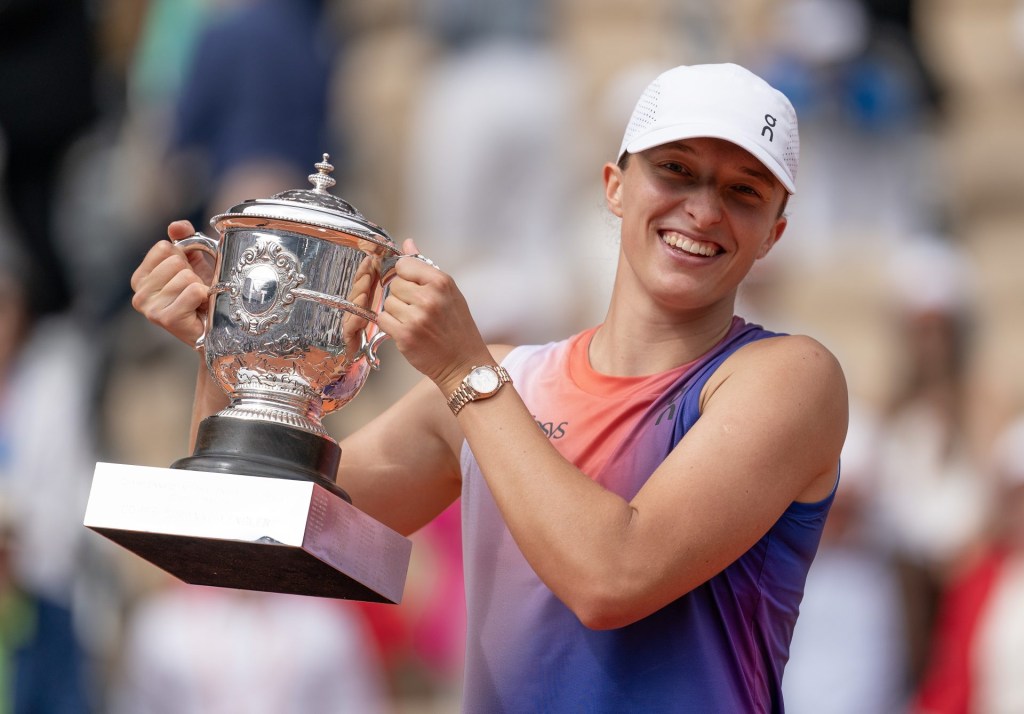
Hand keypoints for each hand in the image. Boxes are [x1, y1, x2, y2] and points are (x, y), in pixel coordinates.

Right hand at [130, 220, 214, 346]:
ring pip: (185, 276)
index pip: (163, 247)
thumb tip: (176, 227)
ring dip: (199, 286)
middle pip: (175, 261)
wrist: (217, 327)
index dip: (184, 257)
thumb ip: (184, 238)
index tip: (187, 274)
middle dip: (192, 273)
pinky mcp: (165, 319)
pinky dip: (203, 296)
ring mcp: (150, 308)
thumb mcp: (194, 262)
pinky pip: (193, 291)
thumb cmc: (204, 295)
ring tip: (197, 301)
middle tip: (194, 291)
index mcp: (141, 278)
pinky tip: (200, 308)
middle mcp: (140, 294)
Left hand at [377, 239, 491, 392]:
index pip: (404, 264)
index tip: (413, 286)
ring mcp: (416, 317)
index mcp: (441, 282)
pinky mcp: (405, 335)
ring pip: (388, 303)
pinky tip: (407, 332)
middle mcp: (429, 297)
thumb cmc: (458, 329)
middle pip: (394, 284)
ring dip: (396, 312)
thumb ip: (425, 267)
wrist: (464, 364)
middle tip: (418, 310)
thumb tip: (408, 243)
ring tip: (415, 322)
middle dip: (402, 297)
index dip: (405, 275)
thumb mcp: (449, 292)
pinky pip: (383, 320)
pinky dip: (391, 326)